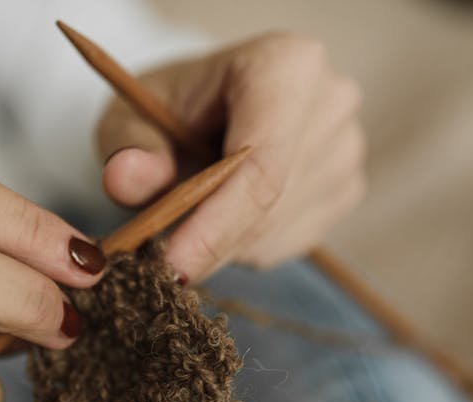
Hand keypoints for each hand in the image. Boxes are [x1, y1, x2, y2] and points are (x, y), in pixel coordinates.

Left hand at [98, 32, 365, 282]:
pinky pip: (292, 242)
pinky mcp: (347, 187)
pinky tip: (226, 215)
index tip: (171, 266)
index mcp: (284, 65)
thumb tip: (125, 177)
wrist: (202, 108)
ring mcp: (347, 147)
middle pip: (271, 203)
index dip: (216, 224)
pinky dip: (248, 246)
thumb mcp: (130, 116)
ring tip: (192, 213)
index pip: (261, 163)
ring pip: (279, 229)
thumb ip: (129, 148)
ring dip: (226, 244)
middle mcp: (330, 101)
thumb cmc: (166, 107)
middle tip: (158, 256)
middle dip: (211, 240)